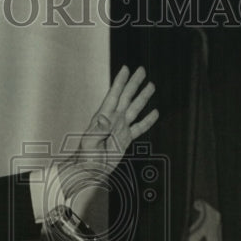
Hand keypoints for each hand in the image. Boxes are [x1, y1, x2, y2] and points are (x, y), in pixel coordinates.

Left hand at [57, 66, 158, 199]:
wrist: (90, 171)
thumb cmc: (85, 157)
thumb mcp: (89, 143)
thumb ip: (98, 130)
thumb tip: (105, 118)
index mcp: (103, 117)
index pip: (113, 95)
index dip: (119, 82)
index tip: (126, 69)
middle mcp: (113, 120)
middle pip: (126, 98)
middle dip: (134, 84)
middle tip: (142, 71)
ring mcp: (120, 129)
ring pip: (134, 109)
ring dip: (143, 98)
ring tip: (151, 86)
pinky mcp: (126, 139)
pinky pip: (139, 128)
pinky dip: (147, 121)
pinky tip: (154, 113)